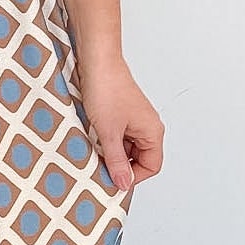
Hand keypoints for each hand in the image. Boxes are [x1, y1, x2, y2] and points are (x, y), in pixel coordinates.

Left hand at [71, 46, 163, 196]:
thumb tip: (123, 183)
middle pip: (139, 158)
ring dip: (111, 151)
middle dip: (120, 164)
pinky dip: (106, 140)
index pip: (152, 166)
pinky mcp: (121, 113)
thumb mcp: (109, 132)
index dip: (133, 176)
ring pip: (126, 147)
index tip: (113, 180)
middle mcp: (147, 126)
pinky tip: (92, 137)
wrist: (96, 61)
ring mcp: (134, 119)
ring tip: (94, 148)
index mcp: (153, 131)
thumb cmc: (107, 89)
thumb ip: (116, 160)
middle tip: (100, 167)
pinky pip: (117, 135)